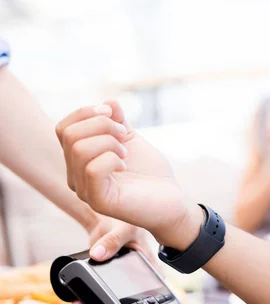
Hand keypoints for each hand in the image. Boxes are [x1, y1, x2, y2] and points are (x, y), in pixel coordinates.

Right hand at [56, 100, 202, 250]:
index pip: (63, 128)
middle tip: (125, 136)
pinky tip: (125, 165)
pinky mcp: (99, 201)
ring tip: (126, 152)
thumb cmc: (150, 173)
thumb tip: (109, 102)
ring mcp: (85, 191)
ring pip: (79, 149)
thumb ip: (117, 121)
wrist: (171, 200)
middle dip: (102, 125)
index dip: (86, 113)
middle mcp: (75, 177)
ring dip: (109, 142)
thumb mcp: (131, 140)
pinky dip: (112, 158)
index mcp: (78, 161)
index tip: (115, 116)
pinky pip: (92, 169)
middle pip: (69, 134)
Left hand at [73, 216, 158, 303]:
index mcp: (148, 264)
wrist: (105, 219)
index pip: (151, 286)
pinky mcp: (103, 276)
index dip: (142, 300)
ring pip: (110, 296)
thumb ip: (112, 241)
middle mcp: (135, 274)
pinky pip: (97, 289)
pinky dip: (87, 296)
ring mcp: (118, 277)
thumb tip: (97, 255)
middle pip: (127, 297)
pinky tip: (77, 300)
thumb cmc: (123, 221)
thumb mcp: (123, 229)